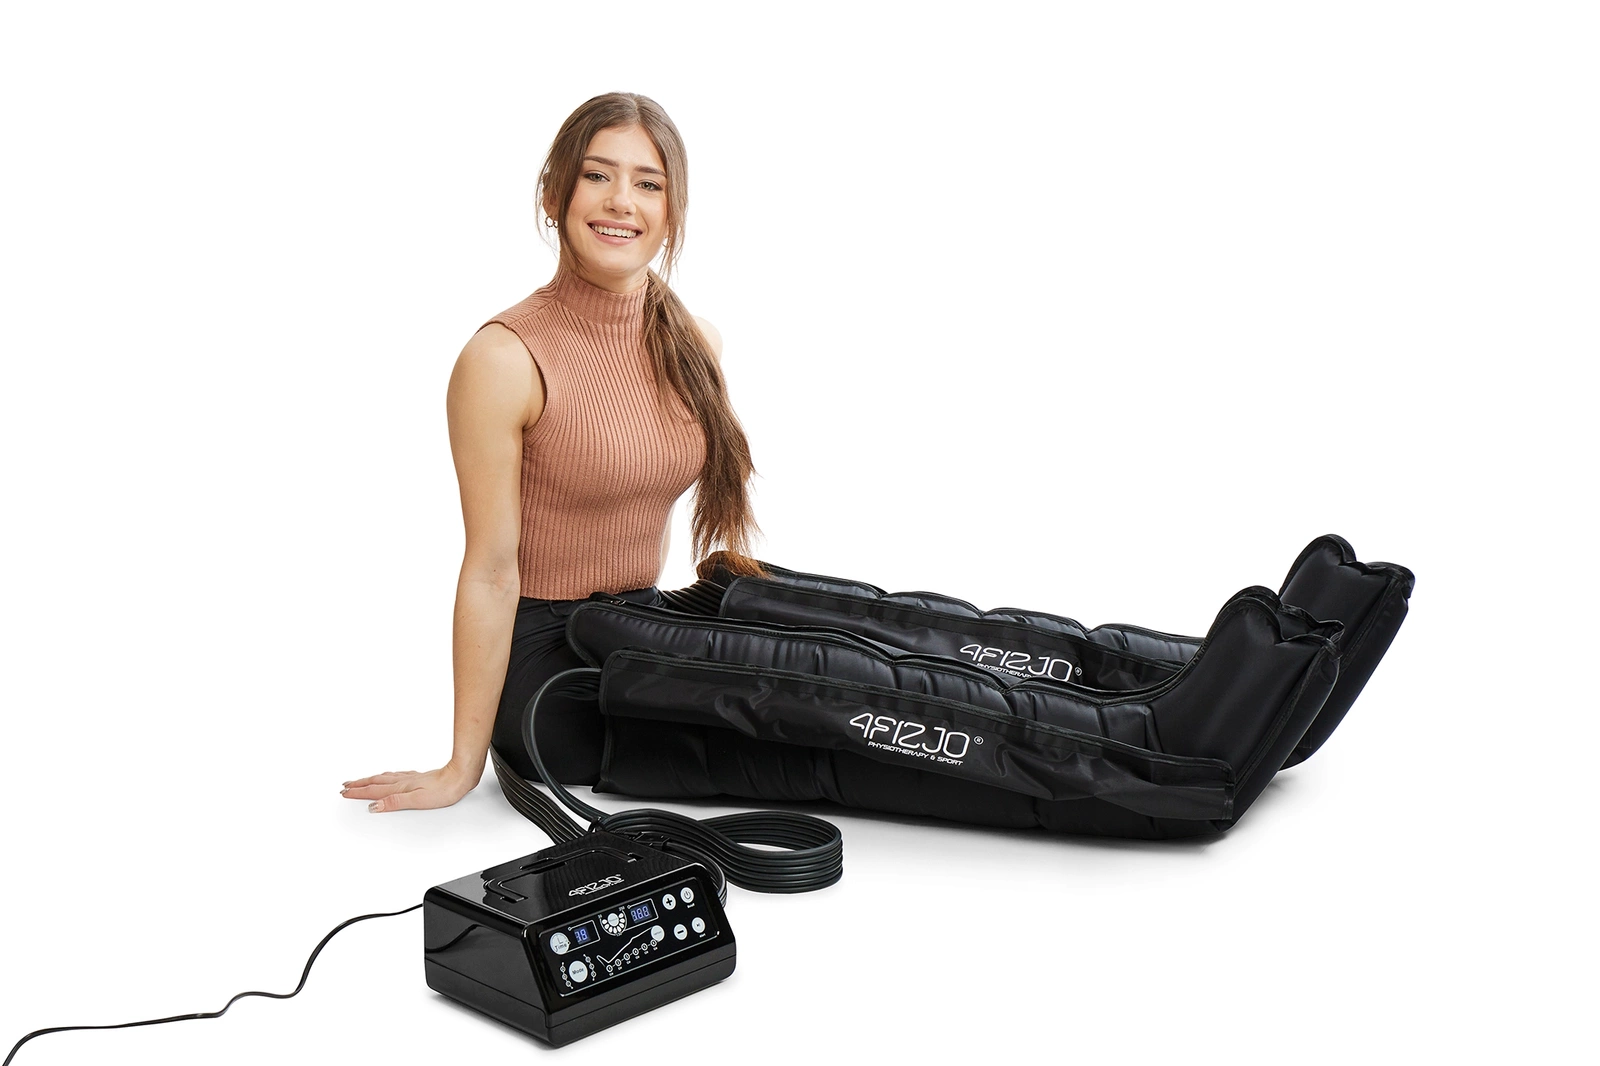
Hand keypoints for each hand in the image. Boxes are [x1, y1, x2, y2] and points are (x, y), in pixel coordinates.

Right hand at [340, 762, 478, 812]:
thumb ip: (394, 803)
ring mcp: (410, 778)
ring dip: (369, 779)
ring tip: (360, 780)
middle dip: (359, 784)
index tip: (344, 792)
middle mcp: (403, 781)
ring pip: (384, 778)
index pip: (374, 791)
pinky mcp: (419, 777)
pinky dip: (385, 777)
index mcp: (400, 787)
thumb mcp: (417, 800)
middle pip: (375, 782)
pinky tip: (388, 777)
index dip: (358, 792)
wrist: (460, 776)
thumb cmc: (444, 790)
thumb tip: (374, 806)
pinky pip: (395, 776)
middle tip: (345, 785)